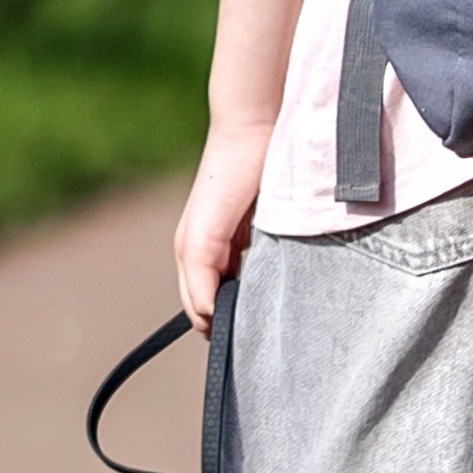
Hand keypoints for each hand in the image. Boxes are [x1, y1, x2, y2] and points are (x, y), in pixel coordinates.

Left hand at [174, 118, 272, 333]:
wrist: (252, 130)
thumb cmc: (266, 166)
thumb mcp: (267, 219)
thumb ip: (265, 247)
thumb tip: (280, 279)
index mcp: (210, 243)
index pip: (210, 296)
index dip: (229, 316)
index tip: (254, 330)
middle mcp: (193, 247)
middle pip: (198, 308)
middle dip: (222, 327)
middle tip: (252, 343)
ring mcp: (193, 244)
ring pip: (195, 305)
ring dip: (216, 325)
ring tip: (245, 340)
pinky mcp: (200, 239)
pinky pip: (200, 291)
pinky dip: (211, 310)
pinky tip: (229, 322)